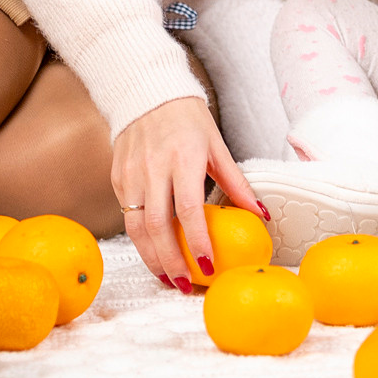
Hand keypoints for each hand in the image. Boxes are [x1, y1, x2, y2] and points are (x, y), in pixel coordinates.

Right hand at [111, 95, 265, 290]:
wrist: (147, 92)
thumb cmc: (188, 119)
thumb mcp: (217, 145)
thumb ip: (236, 183)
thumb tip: (261, 214)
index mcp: (183, 158)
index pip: (188, 208)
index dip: (197, 240)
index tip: (207, 265)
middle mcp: (153, 168)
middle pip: (156, 225)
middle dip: (170, 260)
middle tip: (184, 285)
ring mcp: (130, 174)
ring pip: (135, 226)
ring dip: (151, 257)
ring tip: (168, 278)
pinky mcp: (116, 178)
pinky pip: (125, 214)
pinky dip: (139, 239)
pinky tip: (153, 254)